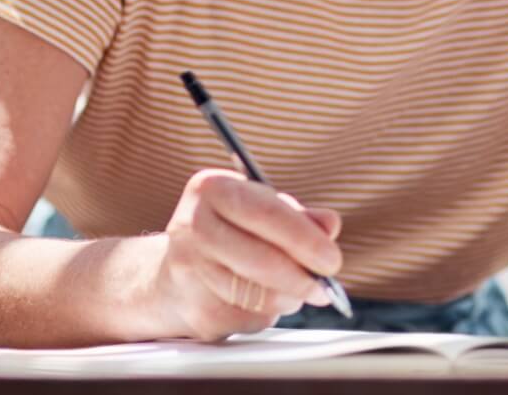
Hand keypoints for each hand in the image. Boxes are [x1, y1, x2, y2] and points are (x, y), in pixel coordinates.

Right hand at [152, 168, 342, 341]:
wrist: (175, 273)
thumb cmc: (231, 232)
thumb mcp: (262, 209)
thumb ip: (299, 216)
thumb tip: (329, 224)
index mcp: (212, 188)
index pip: (266, 213)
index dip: (305, 240)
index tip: (332, 260)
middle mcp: (193, 225)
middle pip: (262, 260)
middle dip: (303, 279)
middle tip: (324, 287)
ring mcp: (189, 270)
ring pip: (257, 295)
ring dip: (288, 298)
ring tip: (295, 290)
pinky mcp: (193, 309)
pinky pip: (247, 319)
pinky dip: (267, 313)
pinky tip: (263, 300)